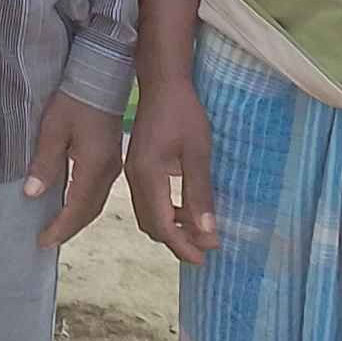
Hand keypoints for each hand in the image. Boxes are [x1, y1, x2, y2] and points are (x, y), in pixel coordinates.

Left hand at [20, 92, 125, 249]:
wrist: (100, 75)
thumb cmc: (75, 99)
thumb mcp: (53, 129)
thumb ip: (44, 164)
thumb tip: (32, 194)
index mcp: (94, 167)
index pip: (76, 209)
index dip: (59, 228)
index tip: (42, 241)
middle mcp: (108, 171)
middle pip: (89, 211)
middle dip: (68, 228)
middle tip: (47, 240)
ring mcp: (113, 165)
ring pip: (95, 202)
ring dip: (76, 217)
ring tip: (57, 226)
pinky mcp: (112, 157)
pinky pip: (98, 190)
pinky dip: (83, 203)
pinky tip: (70, 202)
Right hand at [126, 81, 215, 265]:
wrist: (162, 83)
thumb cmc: (183, 113)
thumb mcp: (198, 152)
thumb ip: (200, 193)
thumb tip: (207, 232)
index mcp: (148, 177)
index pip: (163, 225)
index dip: (183, 246)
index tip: (204, 257)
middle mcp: (135, 179)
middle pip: (152, 225)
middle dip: (177, 241)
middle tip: (205, 248)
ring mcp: (133, 173)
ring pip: (148, 214)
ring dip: (172, 227)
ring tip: (199, 231)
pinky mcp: (137, 167)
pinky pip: (148, 200)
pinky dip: (166, 212)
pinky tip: (186, 208)